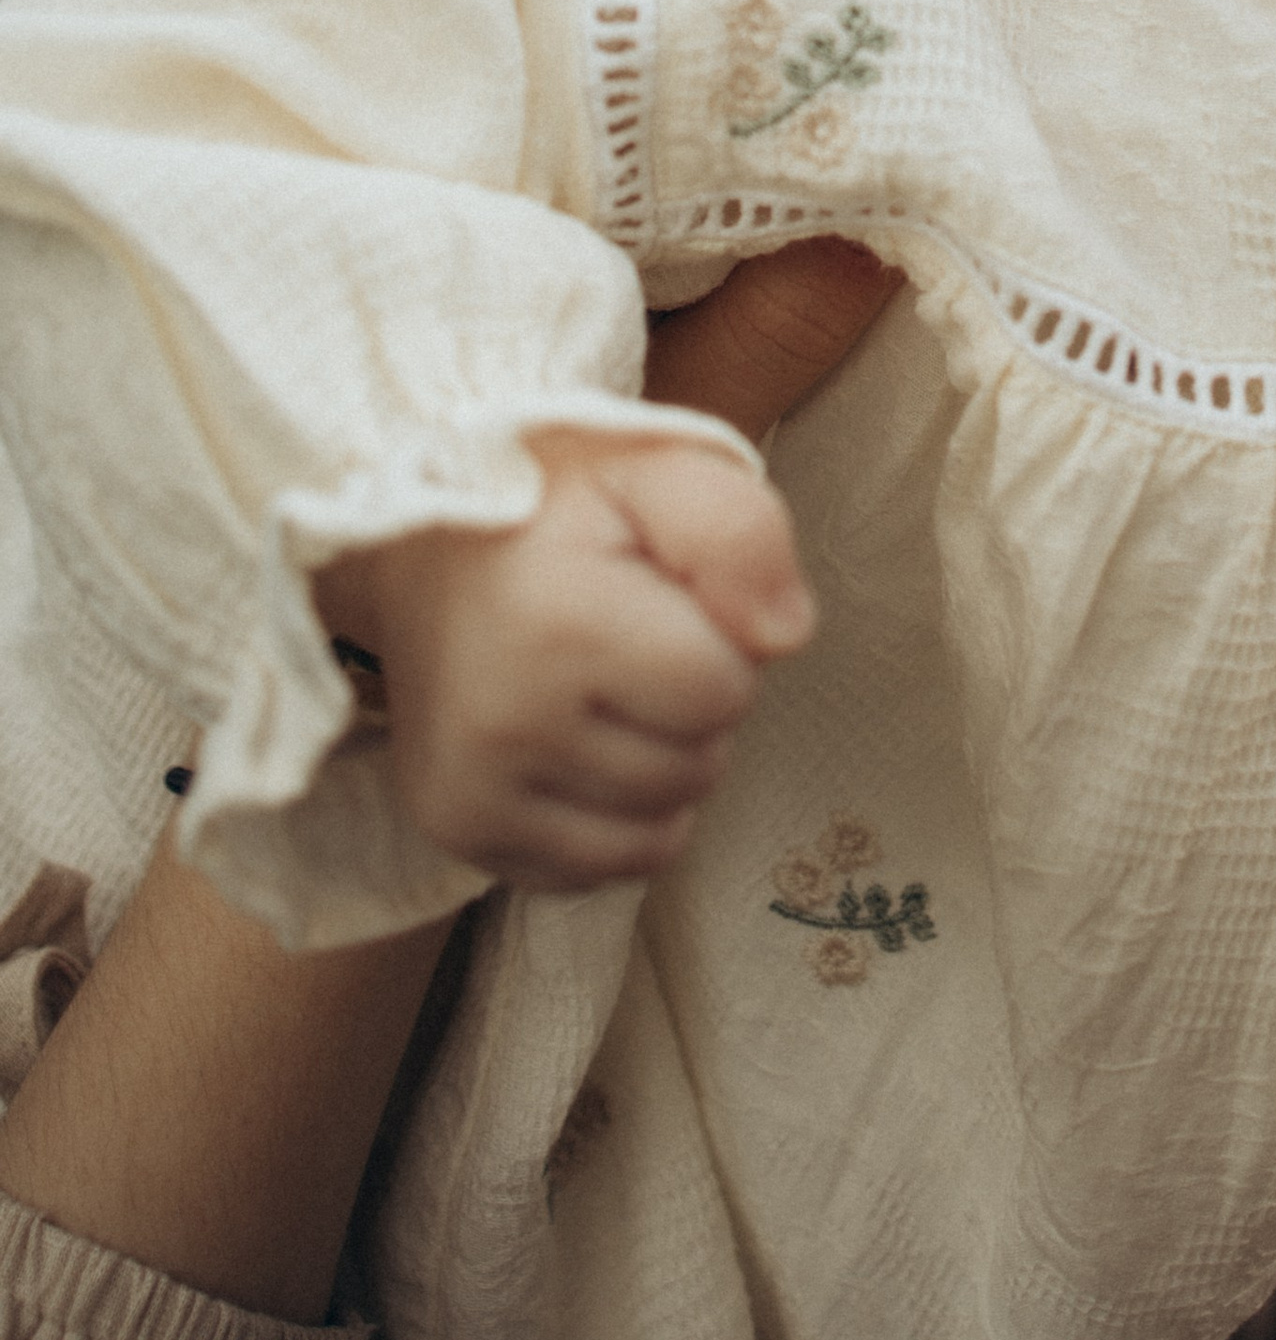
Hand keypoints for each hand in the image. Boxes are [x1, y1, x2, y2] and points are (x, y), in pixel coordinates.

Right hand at [318, 237, 902, 892]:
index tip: (666, 598)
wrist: (426, 541)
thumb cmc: (562, 503)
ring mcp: (471, 792)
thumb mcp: (660, 468)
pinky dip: (613, 819)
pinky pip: (598, 871)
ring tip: (606, 689)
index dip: (722, 642)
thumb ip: (742, 535)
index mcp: (558, 623)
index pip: (724, 691)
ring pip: (656, 833)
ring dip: (660, 767)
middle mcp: (502, 723)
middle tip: (632, 642)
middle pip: (696, 767)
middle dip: (693, 709)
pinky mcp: (457, 831)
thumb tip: (786, 637)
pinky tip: (579, 744)